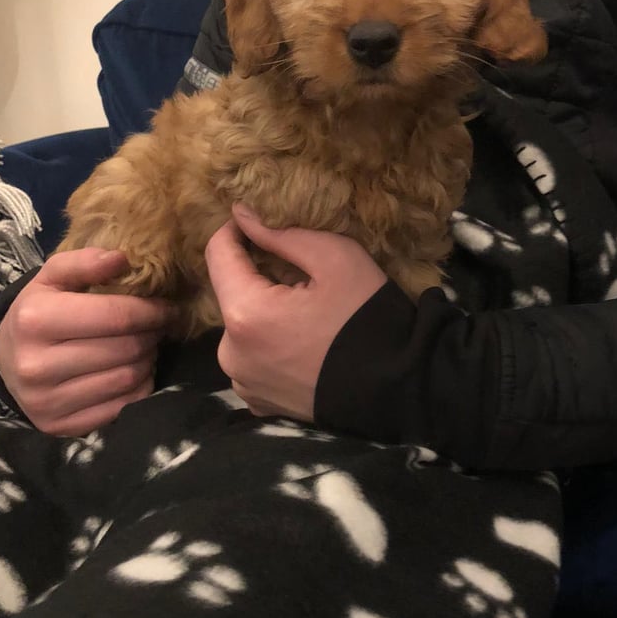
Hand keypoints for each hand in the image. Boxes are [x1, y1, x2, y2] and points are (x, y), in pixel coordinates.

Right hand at [0, 248, 173, 435]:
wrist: (6, 363)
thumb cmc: (38, 312)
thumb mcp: (51, 279)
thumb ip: (84, 262)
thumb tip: (122, 259)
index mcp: (35, 320)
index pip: (116, 316)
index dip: (151, 310)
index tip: (166, 307)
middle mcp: (37, 365)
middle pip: (126, 349)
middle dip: (151, 334)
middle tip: (157, 326)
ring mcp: (49, 402)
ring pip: (128, 378)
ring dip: (148, 360)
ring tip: (144, 346)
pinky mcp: (62, 427)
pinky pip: (124, 405)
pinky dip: (139, 386)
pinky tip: (132, 371)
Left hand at [205, 204, 386, 419]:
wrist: (398, 388)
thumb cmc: (367, 317)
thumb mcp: (335, 258)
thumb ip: (280, 234)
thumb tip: (241, 215)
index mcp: (244, 314)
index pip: (217, 254)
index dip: (236, 230)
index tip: (260, 224)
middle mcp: (231, 353)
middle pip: (232, 295)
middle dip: (258, 278)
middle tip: (301, 276)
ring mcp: (243, 382)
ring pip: (242, 329)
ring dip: (264, 314)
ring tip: (306, 315)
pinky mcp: (259, 402)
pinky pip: (253, 360)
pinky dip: (270, 347)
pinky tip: (304, 345)